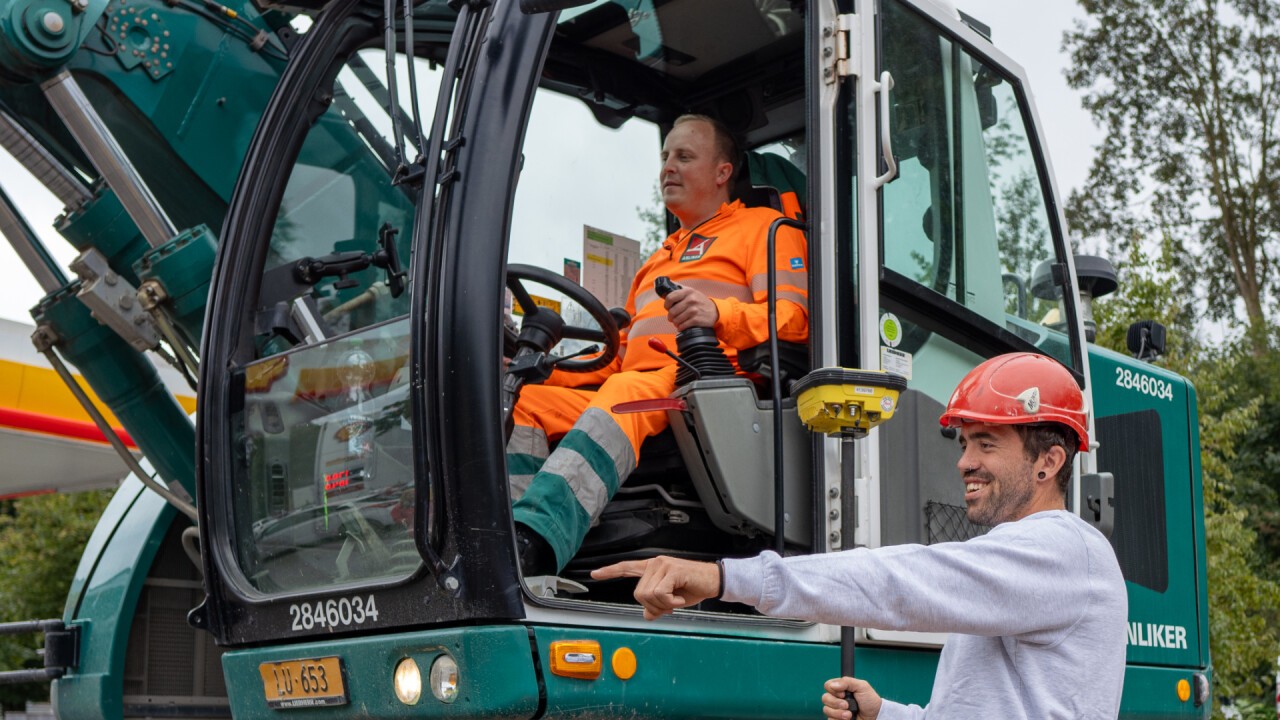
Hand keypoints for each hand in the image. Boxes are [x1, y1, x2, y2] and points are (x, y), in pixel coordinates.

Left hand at [590, 556, 719, 619]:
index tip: (595, 574)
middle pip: (638, 594)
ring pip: (648, 595)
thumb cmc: (693, 588)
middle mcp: (655, 563)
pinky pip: (660, 593)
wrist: (714, 581)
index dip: (610, 571)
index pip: (627, 568)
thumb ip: (657, 606)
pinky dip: (671, 601)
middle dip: (654, 605)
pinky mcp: (671, 570)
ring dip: (664, 603)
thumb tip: (647, 615)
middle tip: (671, 602)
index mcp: (653, 568)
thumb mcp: (672, 601)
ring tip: (677, 597)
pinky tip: (681, 595)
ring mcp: (662, 565)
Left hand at [663, 288, 718, 329]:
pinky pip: (683, 326)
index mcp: (688, 291)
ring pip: (676, 320)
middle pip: (672, 311)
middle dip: (670, 317)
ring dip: (676, 323)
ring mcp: (694, 310)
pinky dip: (681, 327)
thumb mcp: (691, 291)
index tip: (668, 308)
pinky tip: (683, 326)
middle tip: (672, 318)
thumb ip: (679, 287)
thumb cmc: (699, 301)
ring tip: (678, 322)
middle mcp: (691, 300)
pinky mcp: (696, 319)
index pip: (670, 297)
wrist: (714, 311)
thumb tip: (665, 282)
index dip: (666, 305)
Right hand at [822, 677, 881, 719]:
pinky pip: (830, 719)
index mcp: (841, 688)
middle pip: (825, 698)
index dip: (833, 690)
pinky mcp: (837, 719)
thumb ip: (847, 681)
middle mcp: (837, 698)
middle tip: (847, 705)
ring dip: (838, 713)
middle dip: (836, 703)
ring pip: (826, 710)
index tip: (843, 693)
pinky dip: (838, 719)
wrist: (875, 716)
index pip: (828, 685)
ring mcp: (836, 709)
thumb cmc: (870, 700)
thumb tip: (833, 685)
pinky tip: (847, 719)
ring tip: (849, 715)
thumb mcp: (862, 686)